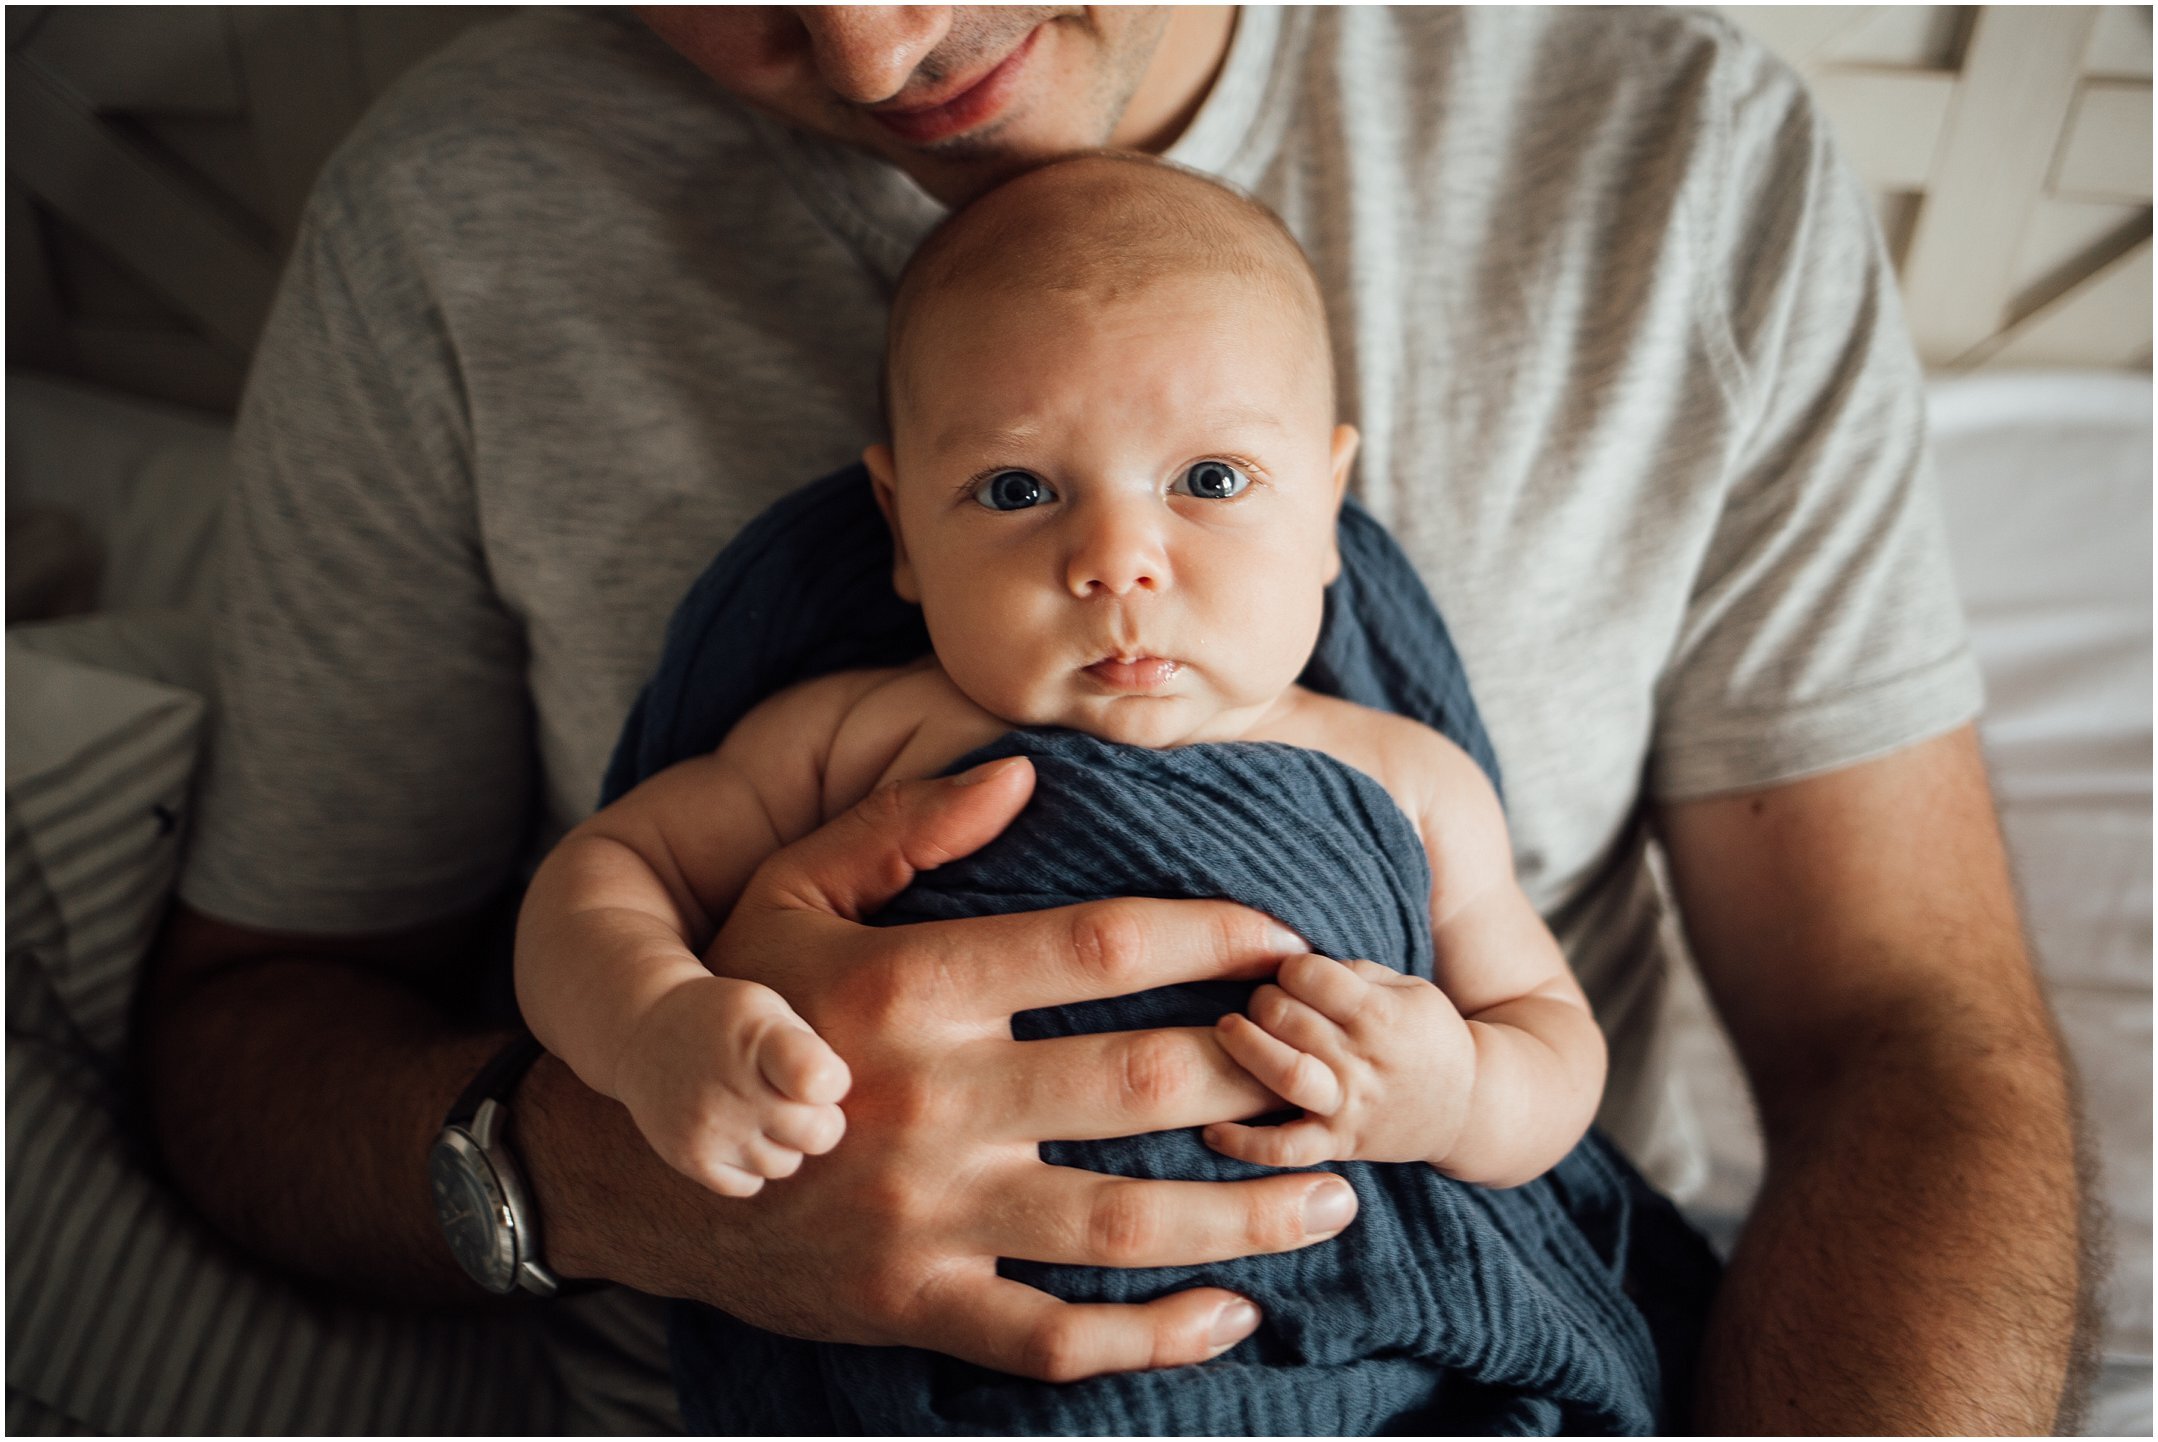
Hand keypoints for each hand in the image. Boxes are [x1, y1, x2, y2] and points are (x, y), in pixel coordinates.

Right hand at [534, 756, 1359, 1382]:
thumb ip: (903, 829)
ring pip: (1122, 1223)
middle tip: (1336, 1066)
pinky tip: (1232, 1313)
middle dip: (1261, 1076)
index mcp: (903, 987)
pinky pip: (1054, 1337)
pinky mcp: (914, 1307)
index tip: (1286, 938)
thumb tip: (1023, 771)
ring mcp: (922, 1217)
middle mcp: (924, 1102)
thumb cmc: (738, 1012)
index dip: (1209, 938)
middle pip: (1138, 1085)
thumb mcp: (790, 897)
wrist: (630, 1172)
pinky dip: (1153, 1337)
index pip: (1095, 947)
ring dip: (1248, 1213)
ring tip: (1338, 1189)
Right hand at [616, 974, 849, 1196]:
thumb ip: (811, 1053)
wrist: (644, 1032)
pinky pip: (750, 1185)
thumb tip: (844, 1112)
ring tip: (760, 1109)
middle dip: (821, 1118)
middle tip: (799, 1099)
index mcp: (759, 1037)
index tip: (823, 1075)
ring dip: (784, 1142)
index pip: (817, 1078)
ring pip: (786, 1164)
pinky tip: (736, 1130)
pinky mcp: (690, 1159)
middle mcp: (732, 1087)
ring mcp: (709, 1128)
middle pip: (818, 1134)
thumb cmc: (728, 1022)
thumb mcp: (769, 1009)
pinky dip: (751, 1164)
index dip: (834, 1083)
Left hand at [1204, 953, 1473, 1168]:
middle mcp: (1363, 1060)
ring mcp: (1348, 1106)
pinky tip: (1211, 1128)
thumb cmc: (1426, 1035)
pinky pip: (1284, 1150)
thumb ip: (1354, 971)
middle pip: (1289, 1019)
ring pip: (1286, 1075)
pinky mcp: (1337, 1144)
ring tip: (1228, 1031)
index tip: (1289, 972)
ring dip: (1247, 1048)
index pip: (1313, 976)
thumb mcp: (1409, 988)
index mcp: (1382, 1014)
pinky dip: (1244, 1144)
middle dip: (1262, 1000)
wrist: (1466, 1107)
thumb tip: (1291, 960)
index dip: (1289, 967)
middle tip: (1261, 1002)